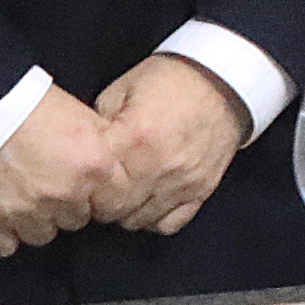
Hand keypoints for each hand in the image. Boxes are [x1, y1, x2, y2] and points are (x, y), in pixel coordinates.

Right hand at [0, 88, 122, 259]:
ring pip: (42, 236)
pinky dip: (2, 233)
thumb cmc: (28, 105)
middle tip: (47, 181)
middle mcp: (67, 194)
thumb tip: (112, 167)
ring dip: (34, 220)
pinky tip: (1, 210)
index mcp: (95, 166)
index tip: (88, 189)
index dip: (100, 195)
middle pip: (77, 220)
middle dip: (65, 205)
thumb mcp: (83, 115)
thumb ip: (102, 148)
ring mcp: (29, 212)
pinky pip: (6, 246)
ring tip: (21, 193)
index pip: (115, 203)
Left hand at [92, 54, 248, 235]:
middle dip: (101, 203)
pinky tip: (147, 201)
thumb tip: (81, 154)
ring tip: (123, 194)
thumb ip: (98, 126)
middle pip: (116, 208)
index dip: (84, 186)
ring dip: (126, 211)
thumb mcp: (122, 90)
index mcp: (136, 137)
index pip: (96, 185)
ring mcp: (184, 180)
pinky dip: (154, 218)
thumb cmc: (170, 82)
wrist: (224, 81)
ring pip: (140, 220)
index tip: (84, 179)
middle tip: (99, 189)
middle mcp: (161, 164)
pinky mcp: (202, 189)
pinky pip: (171, 223)